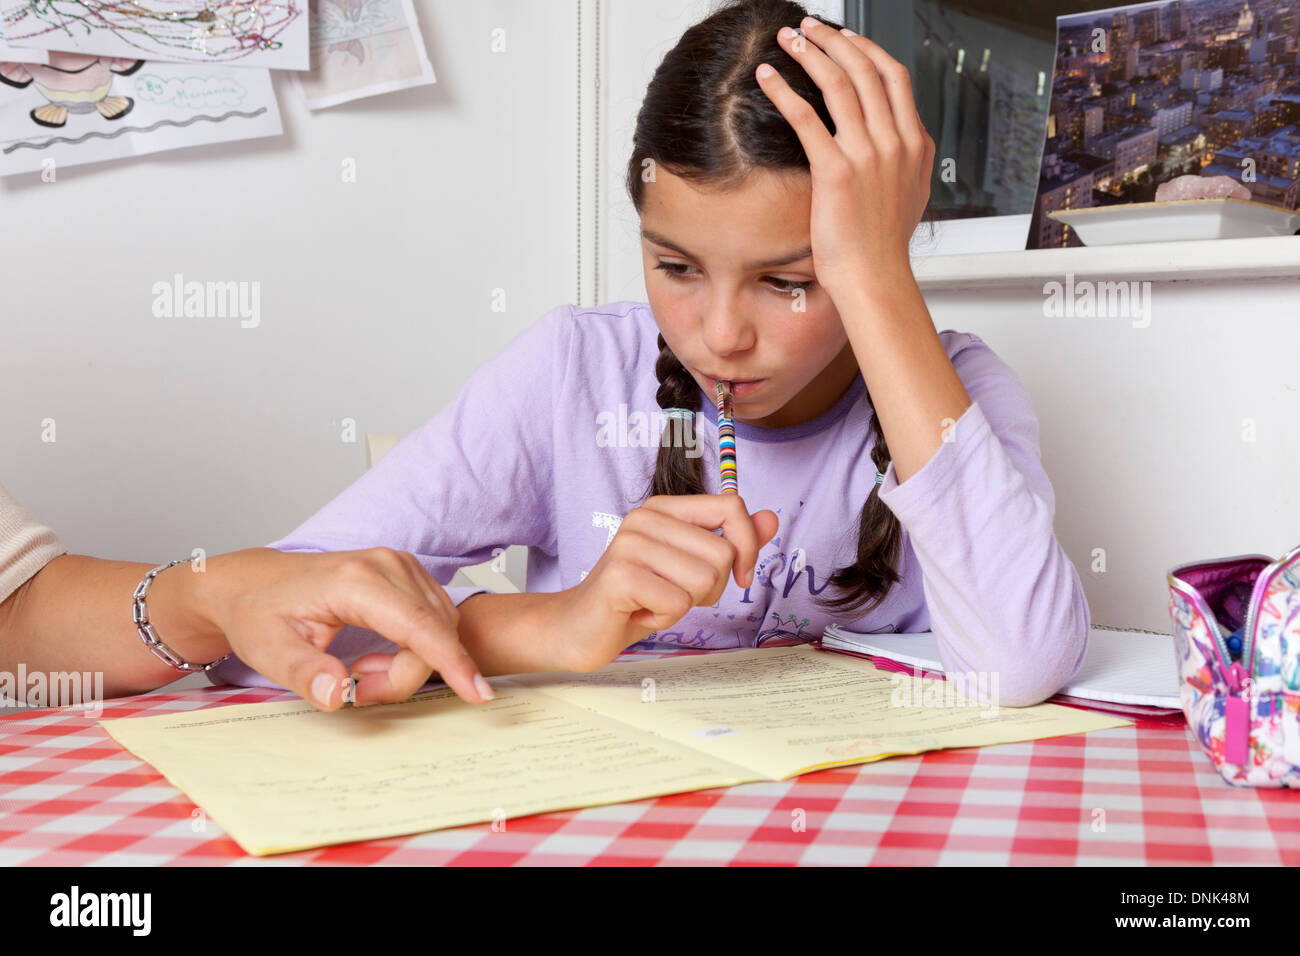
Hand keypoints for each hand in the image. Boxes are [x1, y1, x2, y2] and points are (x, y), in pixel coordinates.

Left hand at [199, 547, 489, 709]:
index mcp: (357, 580)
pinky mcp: (407, 574)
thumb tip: (340, 694)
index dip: (452, 663)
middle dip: (405, 675)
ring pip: (439, 628)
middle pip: (433, 633)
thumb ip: (304, 674)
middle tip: (360, 691)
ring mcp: (401, 565)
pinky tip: (378, 655)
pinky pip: (433, 619)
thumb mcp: (268, 650)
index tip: (479, 694)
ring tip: (363, 671)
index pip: (420, 627)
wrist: (253, 582)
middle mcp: (387, 564)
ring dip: (411, 662)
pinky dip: (416, 647)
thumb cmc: (260, 612)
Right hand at [551, 495, 778, 671]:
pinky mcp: (620, 575)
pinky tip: (639, 613)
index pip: (732, 507)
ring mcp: (630, 544)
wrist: (579, 628)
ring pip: (704, 580)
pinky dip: (664, 618)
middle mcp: (645, 517)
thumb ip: (731, 542)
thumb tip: (771, 518)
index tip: (738, 577)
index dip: (748, 547)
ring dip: (685, 605)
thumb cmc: (637, 598)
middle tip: (673, 595)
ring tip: (653, 602)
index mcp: (664, 508)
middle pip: (723, 554)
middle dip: (710, 589)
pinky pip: (677, 603)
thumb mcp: (690, 568)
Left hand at [756, 17, 934, 294]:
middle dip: (834, 40)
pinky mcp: (837, 171)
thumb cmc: (882, 244)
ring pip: (839, 83)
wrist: (874, 278)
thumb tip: (900, 139)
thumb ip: (906, 159)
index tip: (844, 38)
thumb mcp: (910, 193)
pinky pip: (807, 117)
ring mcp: (868, 155)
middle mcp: (894, 142)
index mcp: (913, 143)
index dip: (866, 49)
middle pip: (866, 69)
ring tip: (788, 40)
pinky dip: (785, 90)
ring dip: (810, 53)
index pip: (894, 76)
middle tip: (809, 28)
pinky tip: (768, 77)